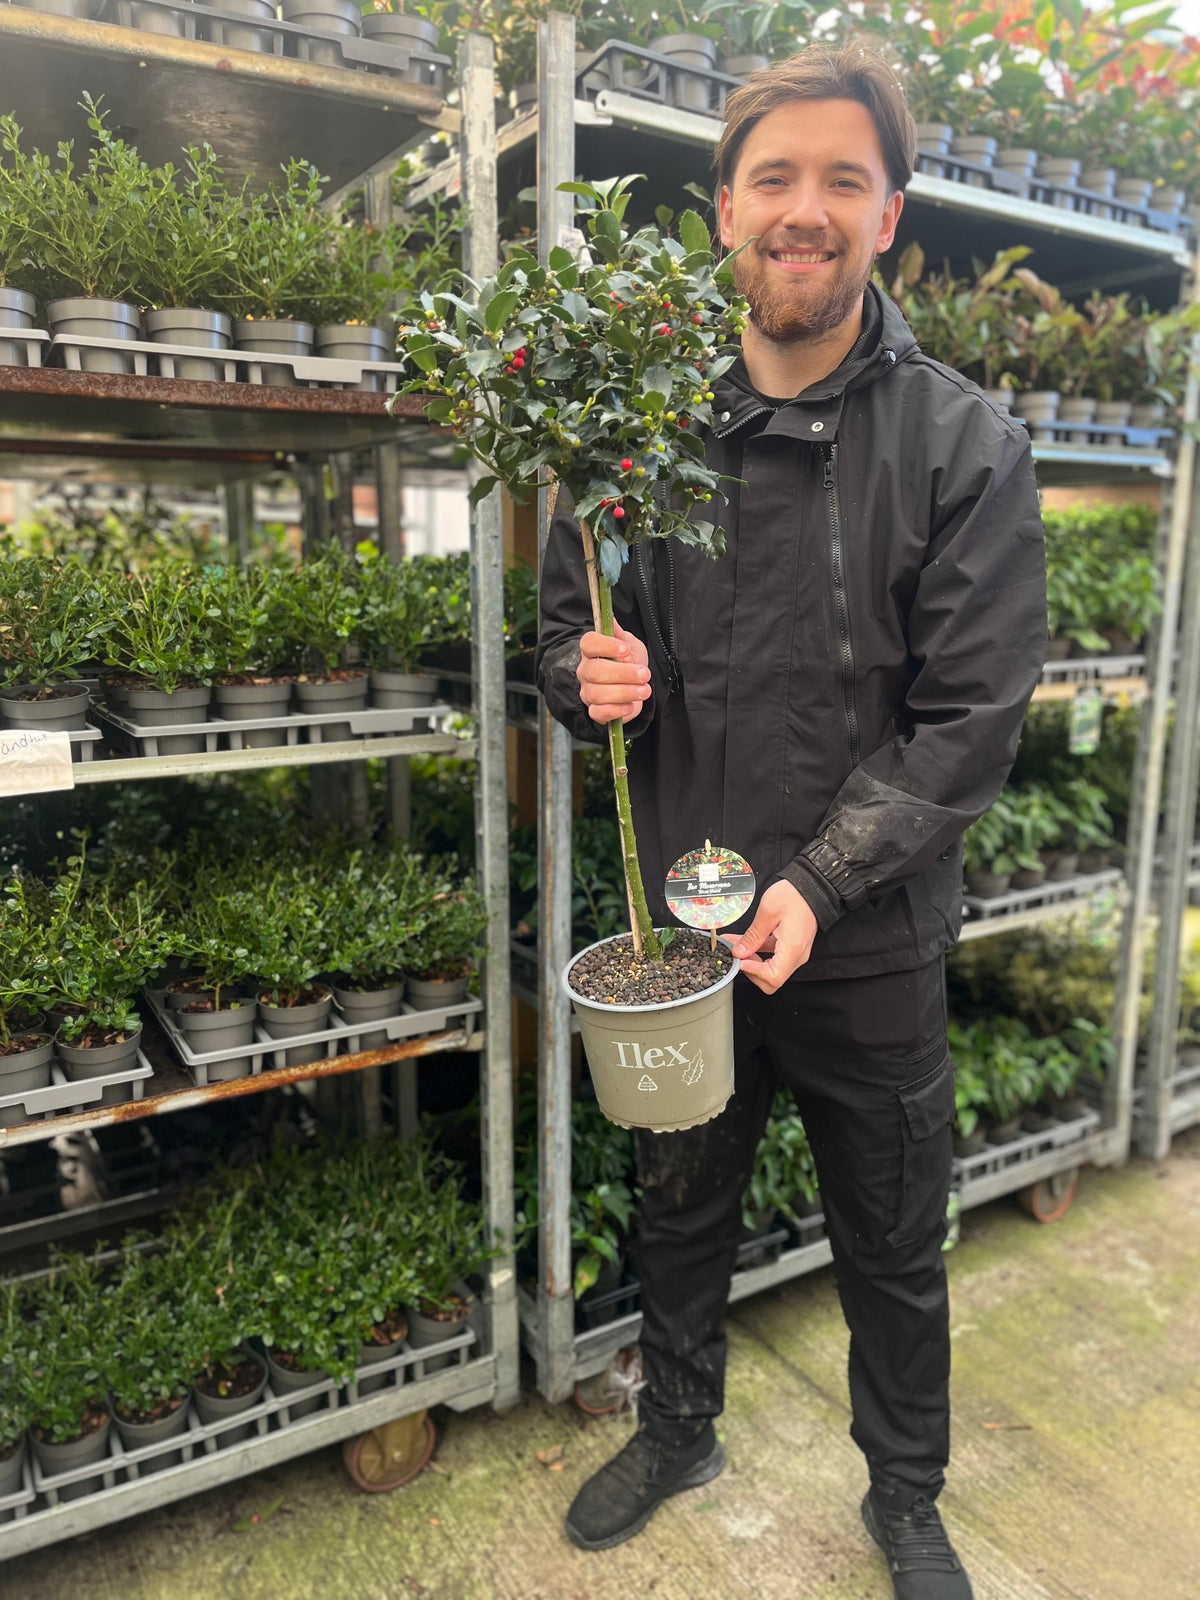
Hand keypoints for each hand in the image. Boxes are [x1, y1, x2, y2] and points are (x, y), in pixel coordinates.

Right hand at [576, 620, 651, 724]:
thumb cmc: (631, 663)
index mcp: (592, 652)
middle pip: (595, 671)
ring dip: (625, 692)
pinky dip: (617, 710)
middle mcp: (586, 672)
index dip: (605, 645)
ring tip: (644, 690)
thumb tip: (612, 618)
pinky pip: (598, 713)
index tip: (625, 649)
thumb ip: (620, 635)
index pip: (588, 643)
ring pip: (598, 694)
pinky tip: (631, 706)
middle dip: (623, 673)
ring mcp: (588, 693)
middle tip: (644, 674)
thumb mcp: (631, 645)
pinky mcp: (595, 712)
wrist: (637, 688)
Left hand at [727, 880, 818, 994]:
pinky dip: (758, 952)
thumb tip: (740, 952)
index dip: (754, 973)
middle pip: (772, 980)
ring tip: (735, 947)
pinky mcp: (791, 946)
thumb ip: (753, 936)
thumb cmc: (795, 896)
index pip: (773, 978)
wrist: (812, 886)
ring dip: (751, 961)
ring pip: (771, 969)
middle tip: (737, 956)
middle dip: (751, 971)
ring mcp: (795, 952)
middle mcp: (796, 955)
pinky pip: (773, 956)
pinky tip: (744, 942)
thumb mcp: (767, 913)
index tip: (740, 961)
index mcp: (792, 949)